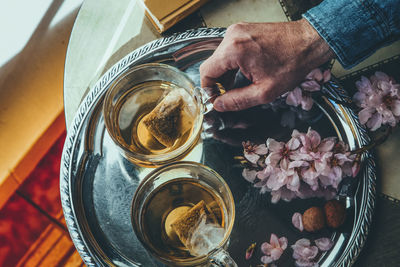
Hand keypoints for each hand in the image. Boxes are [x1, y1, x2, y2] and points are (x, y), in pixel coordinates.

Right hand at [200, 19, 333, 111]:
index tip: (215, 99)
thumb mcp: (264, 92)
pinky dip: (233, 63)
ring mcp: (238, 31)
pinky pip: (230, 50)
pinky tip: (245, 72)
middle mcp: (232, 36)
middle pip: (212, 64)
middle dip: (218, 82)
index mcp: (234, 50)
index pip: (206, 72)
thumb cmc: (292, 63)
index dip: (208, 90)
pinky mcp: (244, 30)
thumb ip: (237, 101)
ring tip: (240, 84)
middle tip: (229, 96)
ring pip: (220, 57)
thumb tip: (220, 105)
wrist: (309, 42)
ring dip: (226, 73)